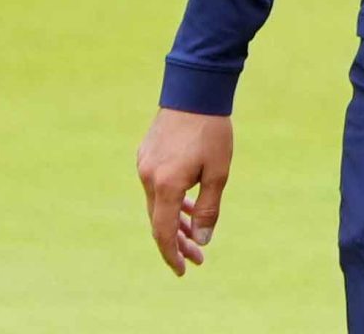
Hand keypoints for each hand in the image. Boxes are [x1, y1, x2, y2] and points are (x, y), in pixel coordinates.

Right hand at [136, 107, 232, 277]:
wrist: (195, 91)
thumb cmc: (212, 132)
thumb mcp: (219, 173)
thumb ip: (208, 208)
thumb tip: (202, 240)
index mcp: (165, 185)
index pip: (162, 232)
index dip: (172, 254)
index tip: (183, 271)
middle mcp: (148, 178)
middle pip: (158, 221)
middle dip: (177, 242)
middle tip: (197, 259)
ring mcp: (144, 166)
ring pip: (156, 204)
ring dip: (174, 222)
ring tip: (194, 237)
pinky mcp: (146, 156)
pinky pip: (156, 188)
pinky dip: (170, 201)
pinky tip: (186, 207)